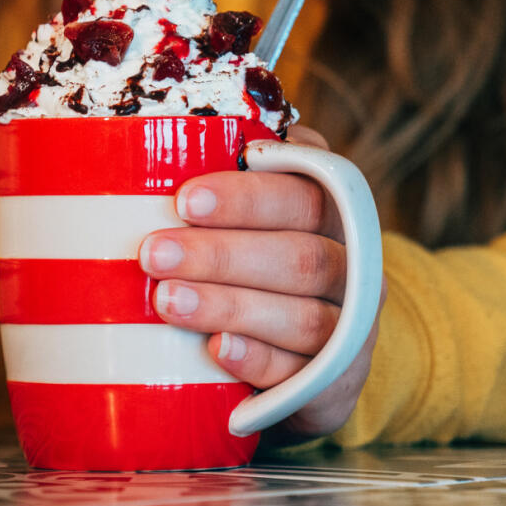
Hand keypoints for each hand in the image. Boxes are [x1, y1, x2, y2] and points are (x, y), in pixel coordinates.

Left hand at [139, 126, 381, 439]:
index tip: (184, 199)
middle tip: (152, 253)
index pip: (305, 194)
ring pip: (301, 317)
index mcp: (336, 212)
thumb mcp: (264, 204)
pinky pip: (300, 375)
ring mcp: (349, 330)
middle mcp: (353, 268)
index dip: (246, 197)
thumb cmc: (267, 255)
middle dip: (220, 254)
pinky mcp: (332, 384)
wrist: (317, 351)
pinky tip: (215, 350)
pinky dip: (256, 361)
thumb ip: (240, 161)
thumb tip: (173, 122)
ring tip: (167, 301)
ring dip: (229, 306)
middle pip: (300, 258)